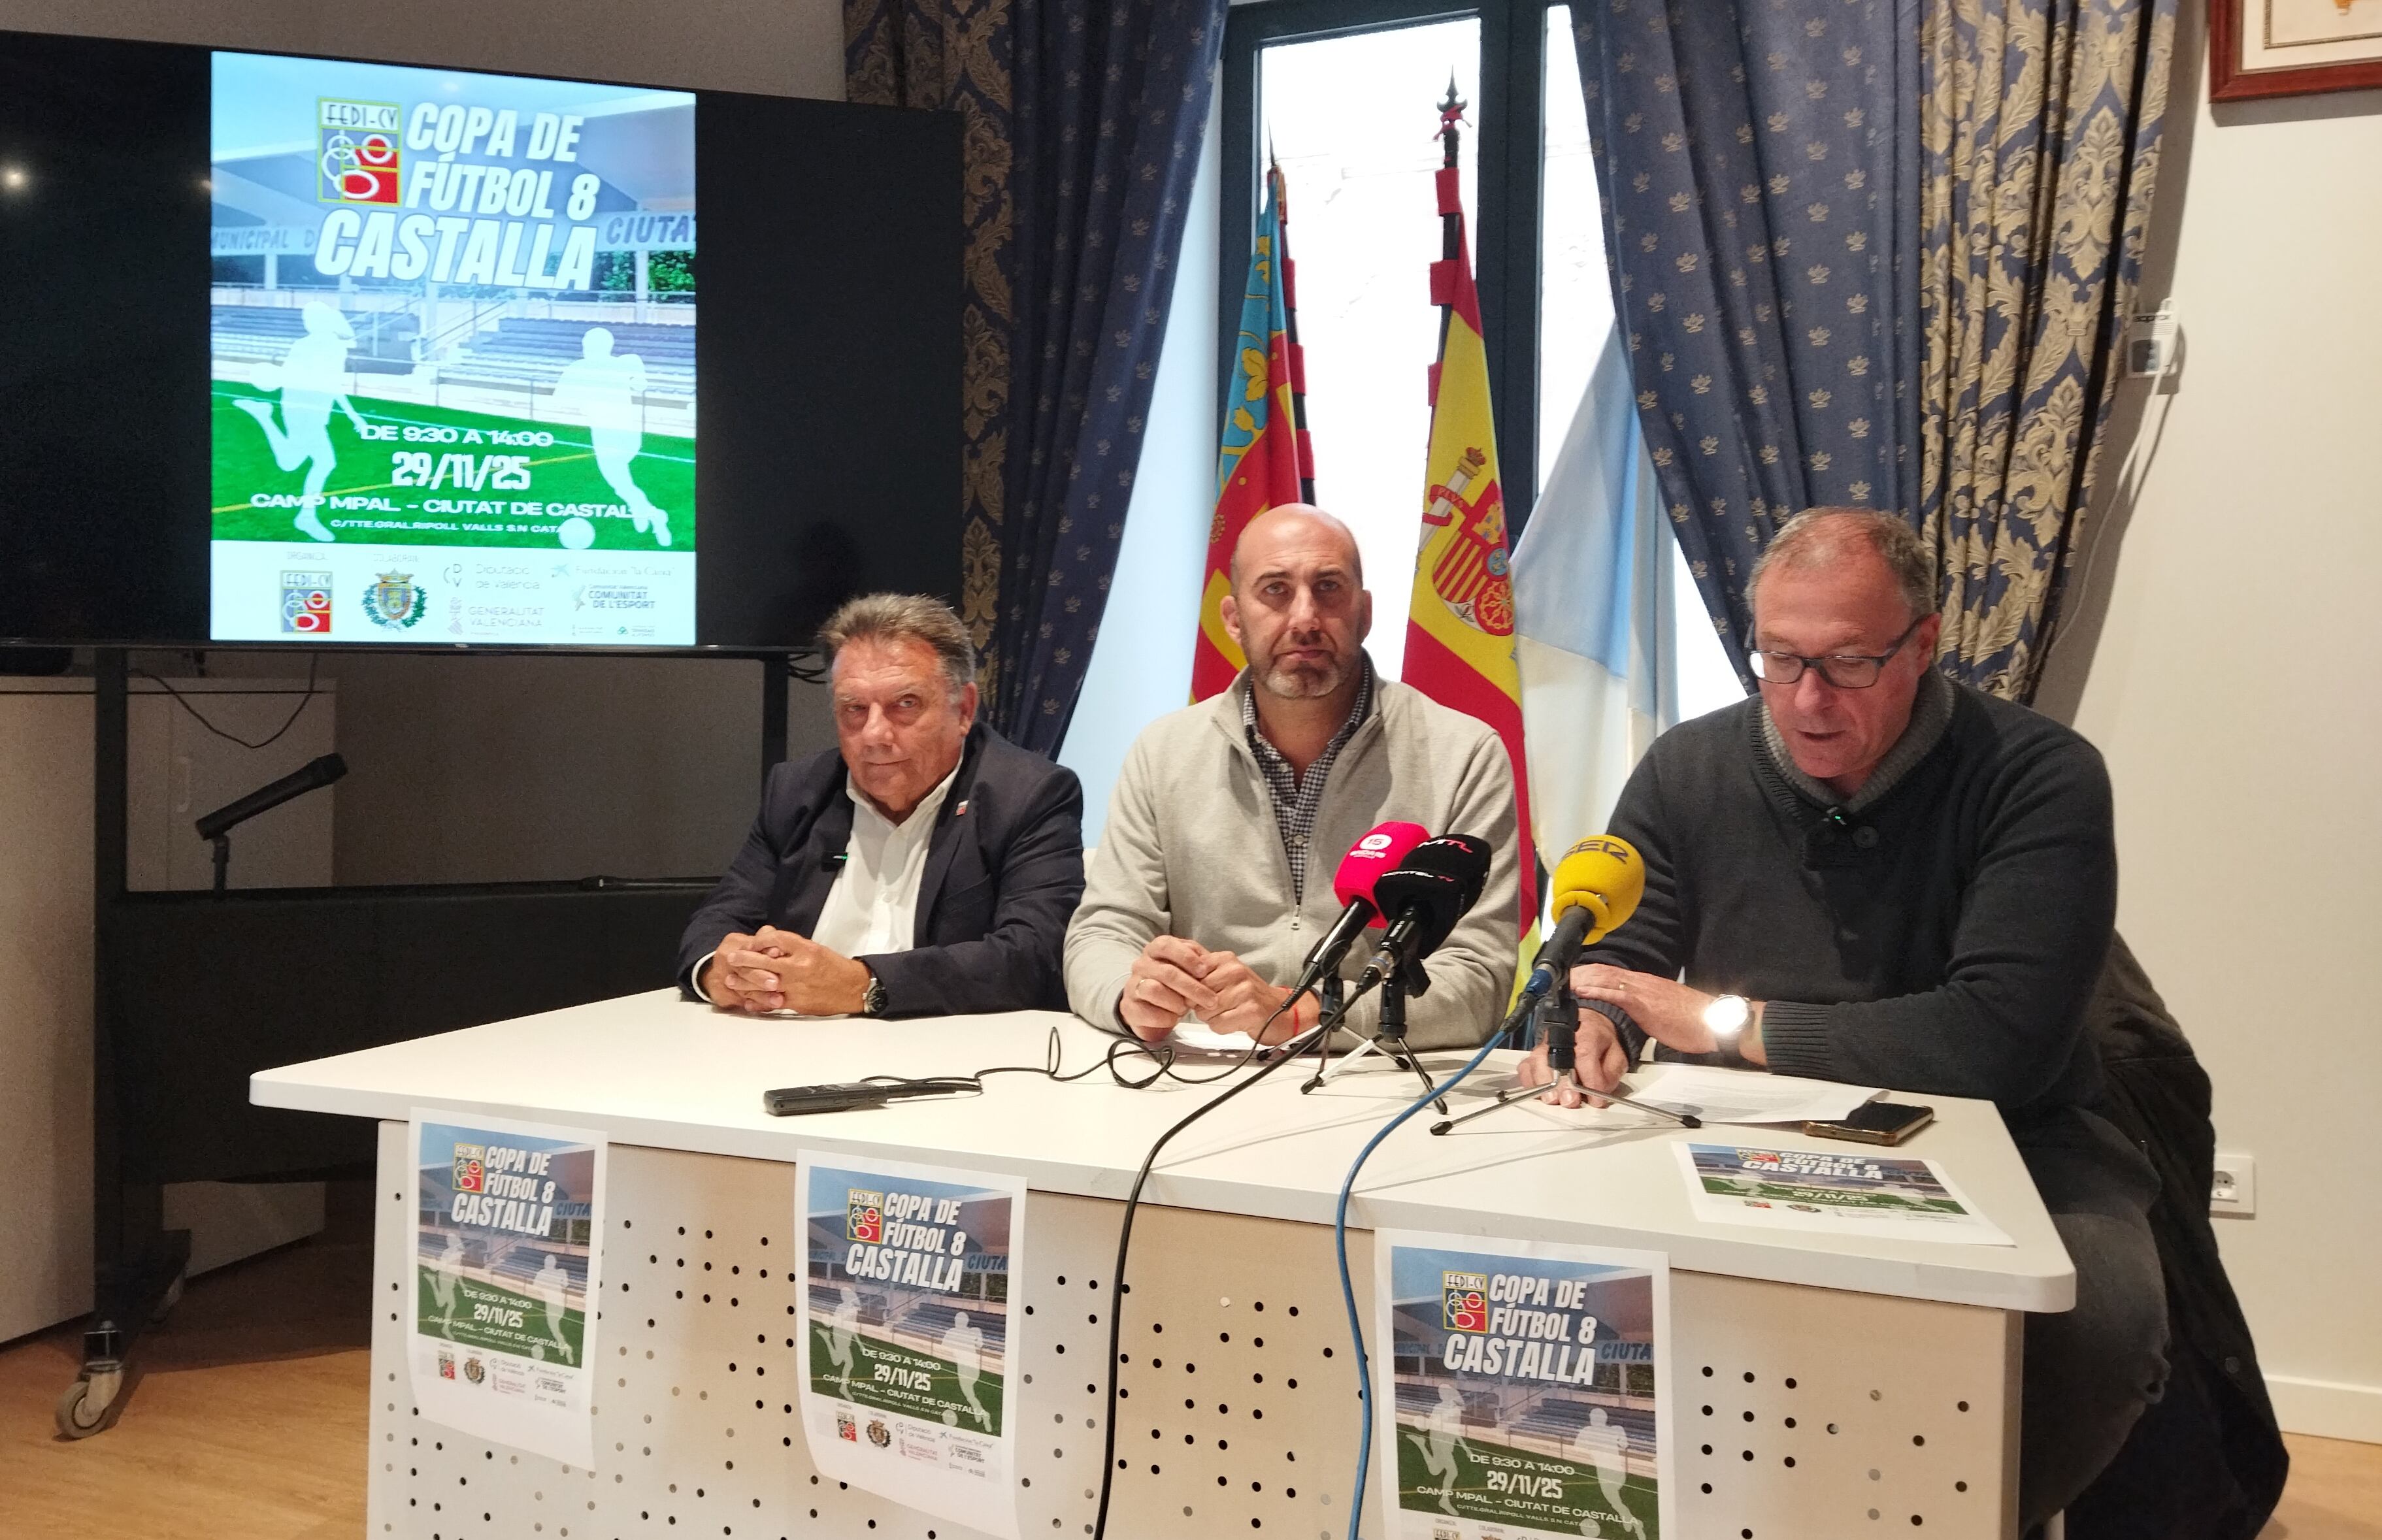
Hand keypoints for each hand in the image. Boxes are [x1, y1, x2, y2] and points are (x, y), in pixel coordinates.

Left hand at [710, 926, 871, 1015]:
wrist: (853, 988)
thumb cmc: (834, 968)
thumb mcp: (815, 949)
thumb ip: (792, 948)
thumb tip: (768, 946)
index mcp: (806, 949)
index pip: (775, 940)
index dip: (758, 941)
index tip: (749, 943)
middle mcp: (800, 966)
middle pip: (764, 961)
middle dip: (744, 960)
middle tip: (731, 959)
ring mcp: (797, 987)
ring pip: (763, 984)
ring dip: (744, 983)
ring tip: (731, 981)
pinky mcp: (797, 1003)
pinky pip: (772, 1002)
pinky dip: (758, 1002)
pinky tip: (747, 1000)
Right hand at [1119, 936, 1219, 1041]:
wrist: (1151, 1008)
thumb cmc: (1174, 983)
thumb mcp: (1188, 967)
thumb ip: (1198, 960)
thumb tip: (1207, 961)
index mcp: (1154, 950)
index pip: (1166, 945)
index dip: (1186, 957)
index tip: (1204, 971)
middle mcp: (1141, 965)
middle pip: (1166, 972)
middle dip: (1192, 987)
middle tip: (1211, 1000)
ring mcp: (1132, 986)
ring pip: (1154, 990)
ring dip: (1176, 1002)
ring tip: (1185, 1009)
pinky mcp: (1129, 1008)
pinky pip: (1147, 1012)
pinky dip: (1165, 1018)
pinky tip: (1173, 1018)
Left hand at [1187, 951, 1318, 1044]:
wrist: (1281, 1011)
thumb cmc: (1249, 995)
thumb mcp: (1226, 975)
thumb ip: (1203, 972)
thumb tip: (1174, 974)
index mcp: (1226, 959)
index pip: (1191, 975)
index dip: (1191, 991)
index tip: (1200, 996)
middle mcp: (1235, 971)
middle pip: (1196, 995)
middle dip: (1201, 1006)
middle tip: (1220, 1006)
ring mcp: (1244, 990)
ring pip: (1205, 1012)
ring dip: (1213, 1018)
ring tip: (1229, 1013)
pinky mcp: (1250, 1010)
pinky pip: (1218, 1024)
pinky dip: (1223, 1028)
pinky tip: (1235, 1021)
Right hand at [1514, 1007, 1629, 1108]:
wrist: (1586, 1026)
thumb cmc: (1599, 1042)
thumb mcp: (1616, 1055)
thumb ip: (1610, 1074)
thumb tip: (1599, 1092)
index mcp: (1586, 1033)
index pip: (1585, 1055)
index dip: (1590, 1080)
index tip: (1596, 1100)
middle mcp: (1561, 1037)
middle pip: (1556, 1059)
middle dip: (1562, 1084)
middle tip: (1570, 1101)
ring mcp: (1544, 1046)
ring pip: (1536, 1063)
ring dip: (1543, 1084)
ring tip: (1552, 1099)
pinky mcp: (1533, 1055)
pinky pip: (1525, 1068)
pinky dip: (1529, 1082)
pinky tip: (1538, 1093)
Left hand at [1568, 964, 1764, 1063]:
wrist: (1713, 1021)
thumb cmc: (1692, 1020)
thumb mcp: (1664, 1010)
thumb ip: (1647, 1007)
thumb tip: (1636, 1011)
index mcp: (1645, 984)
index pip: (1612, 973)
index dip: (1591, 973)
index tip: (1573, 974)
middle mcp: (1641, 982)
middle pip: (1604, 971)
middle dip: (1581, 972)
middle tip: (1559, 974)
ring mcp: (1642, 991)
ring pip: (1605, 978)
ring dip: (1582, 978)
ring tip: (1562, 979)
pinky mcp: (1645, 1003)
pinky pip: (1616, 994)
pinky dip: (1597, 990)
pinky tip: (1582, 990)